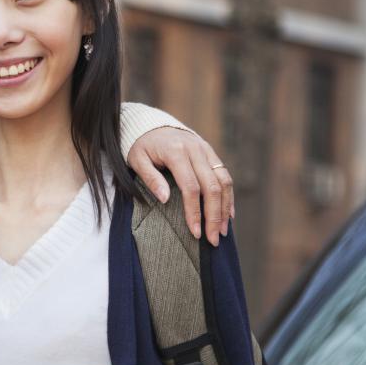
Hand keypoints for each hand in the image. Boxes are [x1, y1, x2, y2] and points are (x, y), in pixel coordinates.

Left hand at [127, 127, 233, 245]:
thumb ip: (150, 178)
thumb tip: (164, 199)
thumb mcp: (137, 160)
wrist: (151, 125)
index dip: (194, 212)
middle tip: (213, 239)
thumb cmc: (142, 146)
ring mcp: (206, 150)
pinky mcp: (211, 153)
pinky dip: (228, 196)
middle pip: (211, 187)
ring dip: (225, 208)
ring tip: (222, 231)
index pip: (190, 187)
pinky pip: (225, 176)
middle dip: (213, 216)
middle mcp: (195, 149)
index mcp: (176, 152)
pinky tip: (228, 214)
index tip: (195, 232)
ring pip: (223, 181)